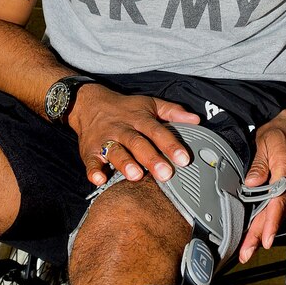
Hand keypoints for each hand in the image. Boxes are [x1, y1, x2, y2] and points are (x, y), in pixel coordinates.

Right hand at [68, 84, 199, 185]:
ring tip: (136, 175)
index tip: (183, 158)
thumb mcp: (150, 104)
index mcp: (140, 119)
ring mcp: (105, 140)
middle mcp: (123, 130)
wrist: (89, 104)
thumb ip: (173, 112)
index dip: (171, 145)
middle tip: (165, 174)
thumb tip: (196, 120)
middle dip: (151, 158)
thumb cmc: (126, 109)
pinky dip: (94, 171)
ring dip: (125, 163)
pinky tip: (100, 180)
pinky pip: (91, 162)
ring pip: (116, 152)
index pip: (157, 131)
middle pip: (138, 143)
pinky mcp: (90, 151)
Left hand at [238, 112, 285, 262]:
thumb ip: (258, 164)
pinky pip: (280, 209)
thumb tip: (251, 182)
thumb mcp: (265, 142)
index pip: (278, 200)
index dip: (270, 221)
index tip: (264, 238)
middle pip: (276, 214)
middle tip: (247, 253)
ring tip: (248, 248)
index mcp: (285, 171)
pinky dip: (269, 222)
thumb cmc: (282, 135)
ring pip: (278, 215)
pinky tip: (259, 233)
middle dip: (260, 235)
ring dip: (263, 232)